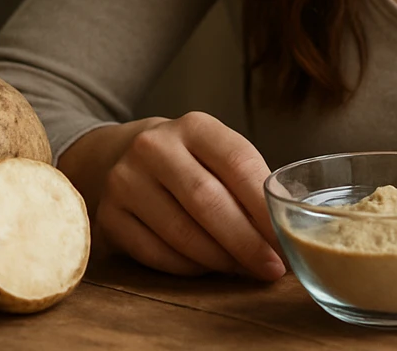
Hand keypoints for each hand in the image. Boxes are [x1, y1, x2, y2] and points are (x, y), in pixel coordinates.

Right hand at [96, 112, 285, 281]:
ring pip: (182, 233)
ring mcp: (125, 181)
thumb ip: (248, 183)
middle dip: (246, 242)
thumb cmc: (189, 163)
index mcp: (194, 126)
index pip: (238, 162)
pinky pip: (157, 254)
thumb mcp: (217, 155)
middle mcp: (154, 147)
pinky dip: (189, 268)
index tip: (287, 238)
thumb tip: (287, 232)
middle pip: (208, 201)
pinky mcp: (109, 216)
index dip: (265, 206)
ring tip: (244, 271)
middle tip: (271, 268)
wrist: (121, 158)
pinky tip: (207, 269)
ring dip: (220, 260)